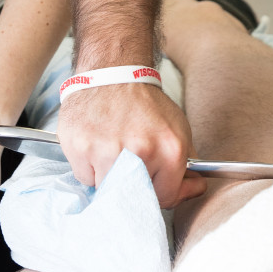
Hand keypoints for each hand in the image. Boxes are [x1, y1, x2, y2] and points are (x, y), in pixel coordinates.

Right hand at [56, 81, 203, 206]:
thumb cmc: (146, 104)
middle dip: (135, 187)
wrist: (113, 73)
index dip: (162, 194)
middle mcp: (139, 152)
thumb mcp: (178, 128)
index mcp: (169, 149)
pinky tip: (96, 145)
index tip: (157, 186)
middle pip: (136, 197)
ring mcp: (106, 151)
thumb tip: (193, 189)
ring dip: (110, 177)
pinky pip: (85, 177)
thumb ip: (187, 164)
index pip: (166, 198)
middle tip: (132, 166)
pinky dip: (90, 167)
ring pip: (107, 190)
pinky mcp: (79, 147)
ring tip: (113, 151)